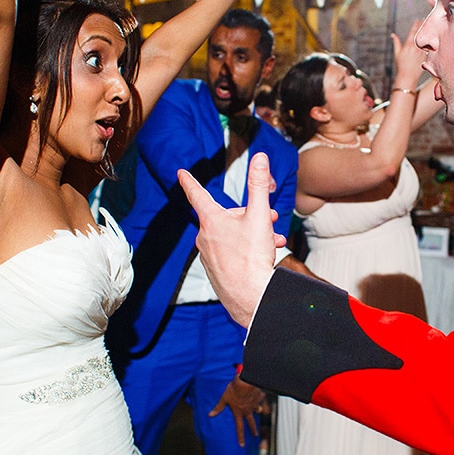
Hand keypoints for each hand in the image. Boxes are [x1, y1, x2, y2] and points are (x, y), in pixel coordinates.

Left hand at [178, 152, 284, 327]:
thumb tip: (259, 157)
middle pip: (226, 216)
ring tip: (272, 240)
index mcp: (211, 220)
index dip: (190, 182)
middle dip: (249, 214)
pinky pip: (230, 254)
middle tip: (271, 218)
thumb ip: (259, 184)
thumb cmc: (252, 256)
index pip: (197, 194)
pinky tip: (261, 257)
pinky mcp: (216, 272)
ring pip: (231, 236)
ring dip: (252, 233)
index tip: (181, 173)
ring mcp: (208, 256)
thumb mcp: (260, 215)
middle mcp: (204, 237)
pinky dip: (246, 251)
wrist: (251, 297)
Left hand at [208, 376, 267, 447]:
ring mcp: (254, 404)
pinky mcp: (259, 397)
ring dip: (258, 411)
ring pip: (257, 410)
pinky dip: (260, 398)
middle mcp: (247, 411)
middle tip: (255, 434)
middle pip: (251, 423)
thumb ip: (218, 407)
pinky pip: (260, 399)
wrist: (246, 382)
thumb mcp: (224, 399)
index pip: (239, 428)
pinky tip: (259, 394)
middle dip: (253, 430)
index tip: (242, 445)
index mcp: (239, 412)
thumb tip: (210, 415)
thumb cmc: (234, 390)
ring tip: (259, 411)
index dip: (240, 437)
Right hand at [391, 21, 426, 89]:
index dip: (415, 25)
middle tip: (426, 19)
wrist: (408, 76)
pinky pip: (429, 48)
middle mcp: (416, 48)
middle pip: (420, 34)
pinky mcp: (425, 57)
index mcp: (408, 45)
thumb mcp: (397, 53)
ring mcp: (421, 52)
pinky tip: (434, 39)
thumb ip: (396, 43)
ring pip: (426, 40)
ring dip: (428, 33)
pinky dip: (431, 43)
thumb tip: (393, 35)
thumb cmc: (401, 65)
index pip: (413, 32)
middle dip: (423, 26)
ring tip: (431, 27)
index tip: (418, 19)